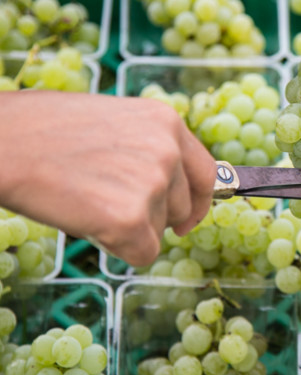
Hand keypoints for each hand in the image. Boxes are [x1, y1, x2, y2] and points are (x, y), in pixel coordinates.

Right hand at [0, 92, 215, 265]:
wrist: (2, 141)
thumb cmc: (39, 129)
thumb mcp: (111, 120)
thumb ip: (146, 145)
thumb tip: (167, 182)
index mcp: (165, 120)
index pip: (205, 172)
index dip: (195, 201)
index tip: (185, 218)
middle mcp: (168, 150)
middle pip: (182, 208)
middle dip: (152, 216)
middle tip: (106, 201)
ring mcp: (152, 184)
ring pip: (159, 232)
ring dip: (129, 229)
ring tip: (87, 199)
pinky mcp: (131, 219)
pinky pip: (142, 254)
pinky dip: (117, 248)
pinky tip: (87, 220)